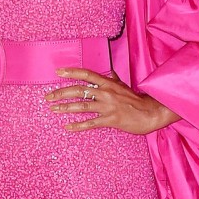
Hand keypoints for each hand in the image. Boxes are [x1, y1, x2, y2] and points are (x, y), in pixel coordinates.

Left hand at [45, 69, 179, 133]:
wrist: (150, 113)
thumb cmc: (136, 99)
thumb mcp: (123, 85)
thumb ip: (113, 79)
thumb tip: (109, 72)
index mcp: (108, 83)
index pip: (86, 74)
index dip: (71, 72)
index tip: (58, 72)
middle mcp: (106, 93)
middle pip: (79, 90)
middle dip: (61, 93)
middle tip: (48, 97)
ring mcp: (107, 106)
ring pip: (82, 105)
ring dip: (65, 107)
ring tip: (53, 109)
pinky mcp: (110, 120)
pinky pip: (90, 123)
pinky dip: (78, 125)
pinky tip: (67, 127)